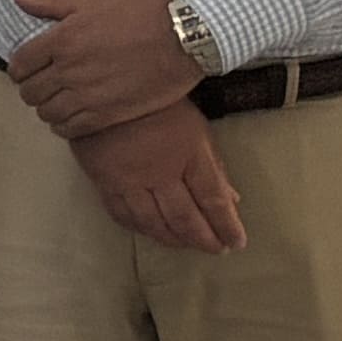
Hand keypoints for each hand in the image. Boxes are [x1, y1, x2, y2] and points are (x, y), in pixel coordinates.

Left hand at [8, 0, 203, 139]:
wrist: (185, 35)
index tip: (28, 69)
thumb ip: (50, 1)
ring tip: (57, 101)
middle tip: (43, 85)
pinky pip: (69, 130)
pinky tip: (71, 117)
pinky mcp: (107, 115)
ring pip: (46, 113)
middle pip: (30, 92)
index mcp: (61, 40)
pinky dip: (63, 126)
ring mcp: (87, 96)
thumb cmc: (140, 11)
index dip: (19, 69)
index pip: (19, 65)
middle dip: (32, 89)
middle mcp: (68, 71)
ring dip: (46, 108)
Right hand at [72, 103, 248, 252]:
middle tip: (216, 251)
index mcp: (189, 154)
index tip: (238, 243)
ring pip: (154, 223)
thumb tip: (231, 200)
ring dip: (173, 240)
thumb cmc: (160, 104)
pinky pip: (123, 216)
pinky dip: (141, 230)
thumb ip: (213, 166)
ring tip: (187, 246)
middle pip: (185, 218)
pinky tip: (152, 233)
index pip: (213, 200)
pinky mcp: (104, 183)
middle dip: (204, 239)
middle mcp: (160, 173)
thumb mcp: (197, 128)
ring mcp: (129, 181)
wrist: (105, 90)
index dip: (227, 226)